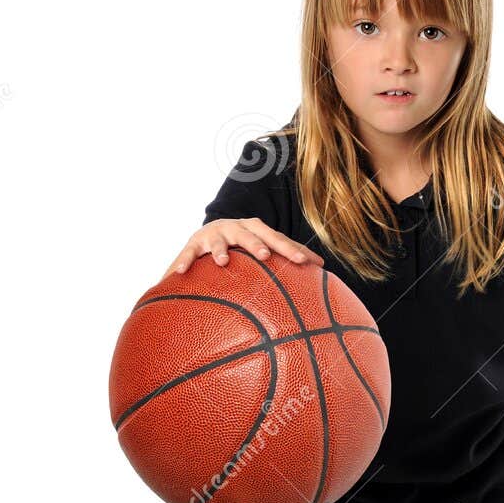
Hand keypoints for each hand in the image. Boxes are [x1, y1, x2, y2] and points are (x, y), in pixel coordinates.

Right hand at [164, 218, 324, 277]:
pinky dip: (184, 262)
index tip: (307, 263)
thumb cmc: (245, 243)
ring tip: (223, 262)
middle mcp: (237, 227)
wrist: (210, 231)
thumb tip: (323, 266)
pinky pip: (189, 254)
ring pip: (220, 242)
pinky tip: (179, 274)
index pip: (277, 238)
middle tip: (265, 257)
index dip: (291, 249)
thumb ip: (288, 255)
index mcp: (257, 229)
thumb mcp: (264, 246)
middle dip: (257, 245)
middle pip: (250, 235)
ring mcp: (215, 234)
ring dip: (220, 251)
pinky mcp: (195, 243)